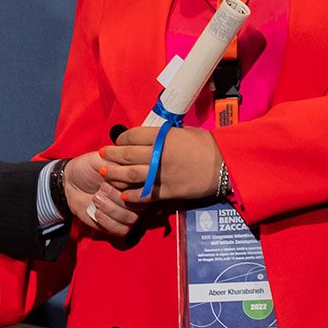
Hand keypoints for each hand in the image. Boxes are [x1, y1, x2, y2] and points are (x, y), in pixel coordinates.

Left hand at [62, 151, 138, 235]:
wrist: (70, 182)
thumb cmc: (89, 167)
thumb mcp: (101, 159)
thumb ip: (117, 165)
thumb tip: (130, 174)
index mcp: (138, 179)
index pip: (147, 186)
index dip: (131, 184)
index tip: (112, 177)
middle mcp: (137, 197)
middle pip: (140, 205)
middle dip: (118, 197)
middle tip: (102, 187)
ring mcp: (129, 212)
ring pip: (131, 218)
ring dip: (111, 209)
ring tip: (96, 198)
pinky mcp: (118, 225)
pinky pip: (122, 230)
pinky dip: (108, 222)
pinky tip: (97, 212)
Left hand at [101, 125, 222, 203]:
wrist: (225, 167)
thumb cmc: (208, 146)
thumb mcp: (186, 132)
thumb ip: (166, 135)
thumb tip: (150, 136)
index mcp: (165, 137)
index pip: (135, 136)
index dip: (122, 139)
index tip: (117, 141)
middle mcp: (161, 154)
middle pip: (128, 154)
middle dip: (112, 155)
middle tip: (102, 155)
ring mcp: (163, 174)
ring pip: (132, 174)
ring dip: (115, 174)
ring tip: (104, 172)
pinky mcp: (169, 191)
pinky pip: (145, 194)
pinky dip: (132, 195)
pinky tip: (122, 194)